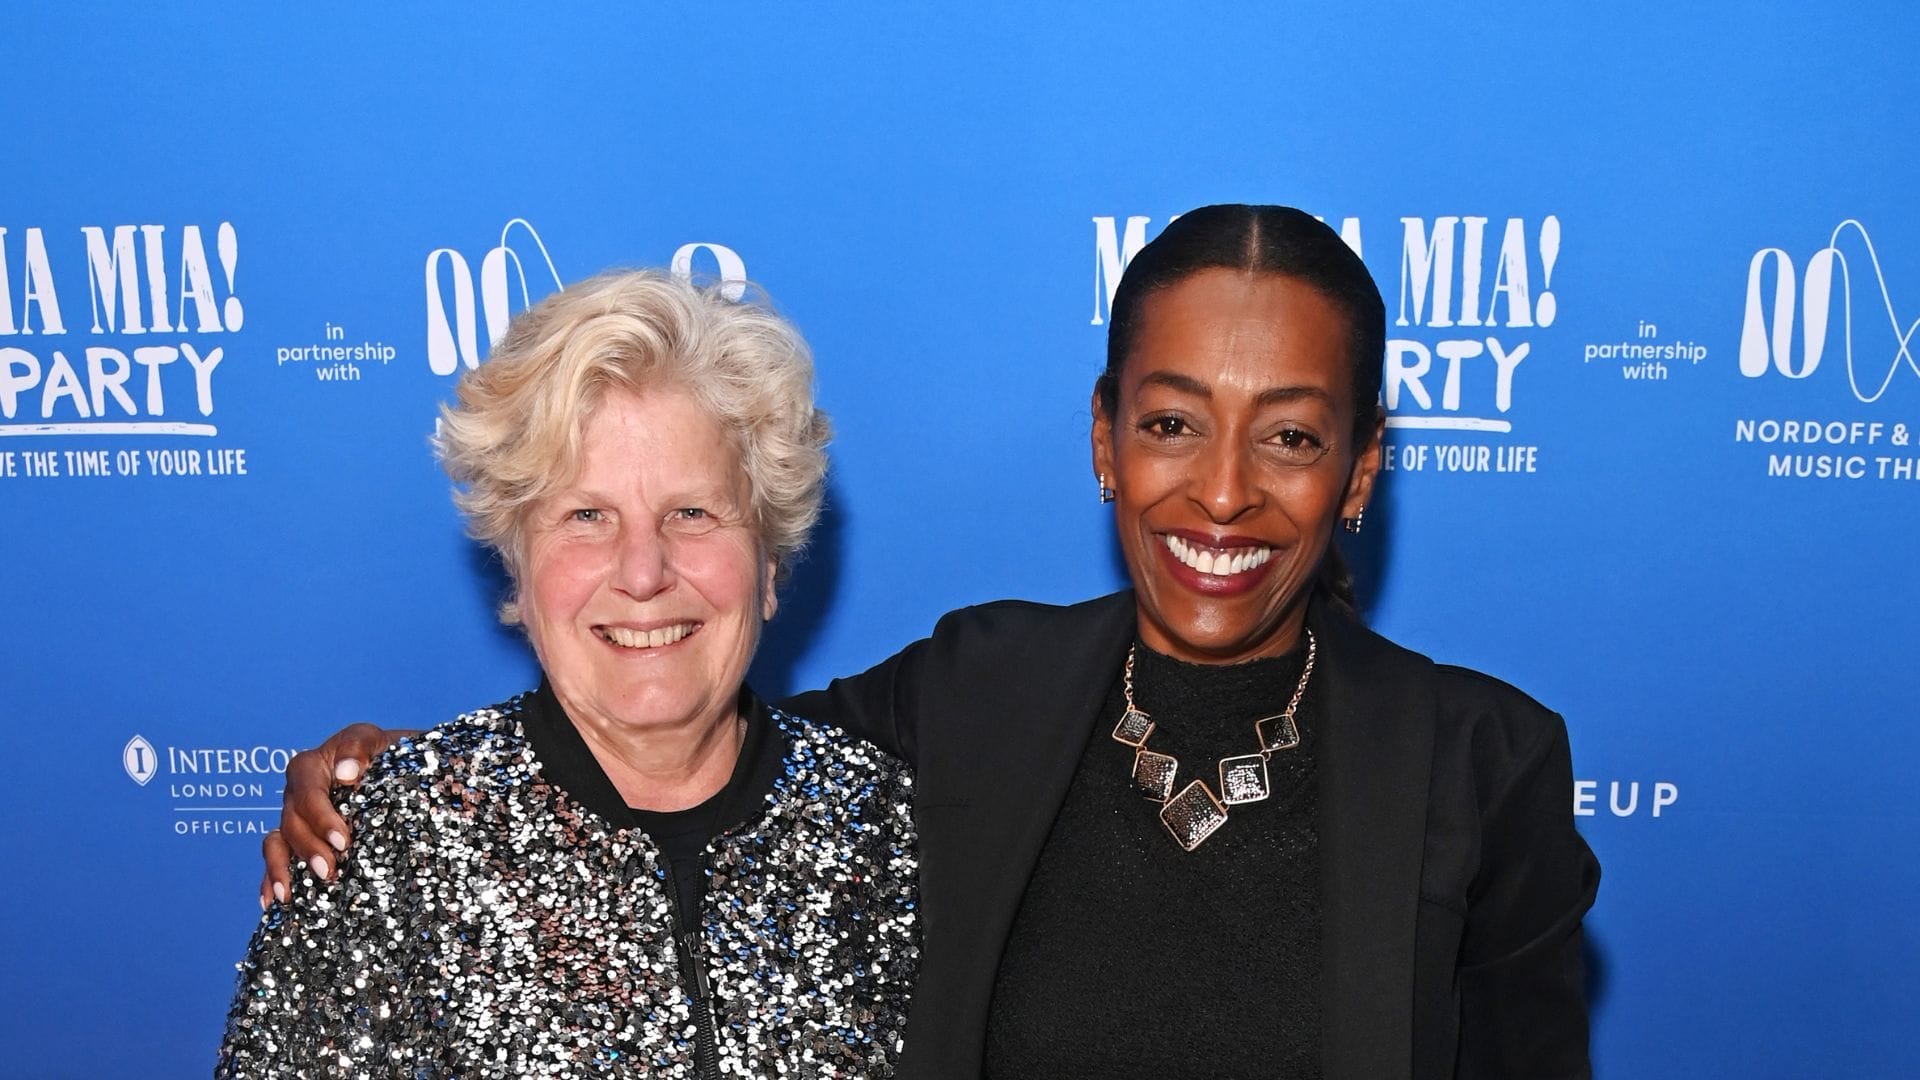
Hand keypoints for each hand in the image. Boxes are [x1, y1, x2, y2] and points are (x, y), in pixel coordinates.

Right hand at [258, 723, 411, 909]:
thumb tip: (345, 772)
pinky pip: (277, 859)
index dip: (322, 820)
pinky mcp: (299, 839)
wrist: (392, 766)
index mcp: (309, 767)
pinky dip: (271, 879)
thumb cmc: (383, 751)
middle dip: (308, 849)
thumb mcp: (373, 739)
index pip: (308, 795)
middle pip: (292, 823)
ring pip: (277, 843)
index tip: (343, 841)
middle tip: (329, 872)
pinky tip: (271, 902)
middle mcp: (296, 794)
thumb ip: (358, 747)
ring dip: (282, 868)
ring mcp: (295, 819)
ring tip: (289, 895)